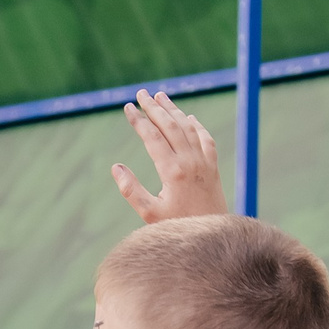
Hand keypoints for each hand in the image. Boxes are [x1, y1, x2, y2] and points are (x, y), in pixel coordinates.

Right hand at [114, 90, 229, 221]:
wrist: (212, 235)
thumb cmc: (177, 226)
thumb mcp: (150, 214)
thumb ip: (131, 190)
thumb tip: (115, 167)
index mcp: (173, 171)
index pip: (153, 137)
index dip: (139, 121)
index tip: (128, 107)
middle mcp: (190, 161)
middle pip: (170, 126)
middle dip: (154, 108)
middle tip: (141, 93)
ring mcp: (204, 162)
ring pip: (188, 128)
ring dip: (173, 110)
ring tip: (160, 97)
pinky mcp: (213, 167)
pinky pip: (205, 138)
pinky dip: (196, 125)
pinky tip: (188, 117)